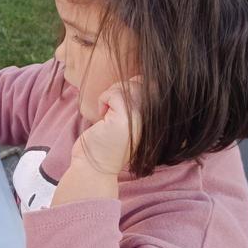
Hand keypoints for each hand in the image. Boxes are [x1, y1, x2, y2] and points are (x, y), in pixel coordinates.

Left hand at [50, 80, 142, 206]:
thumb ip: (133, 105)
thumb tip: (137, 79)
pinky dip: (104, 99)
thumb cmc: (104, 145)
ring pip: (129, 87)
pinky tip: (101, 114)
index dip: (134, 87)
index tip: (118, 103)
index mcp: (153, 122)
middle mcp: (151, 121)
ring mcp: (140, 119)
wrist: (93, 168)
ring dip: (111, 94)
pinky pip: (116, 94)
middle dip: (121, 88)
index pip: (152, 88)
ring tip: (106, 111)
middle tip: (109, 106)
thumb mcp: (124, 123)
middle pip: (142, 84)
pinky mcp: (125, 119)